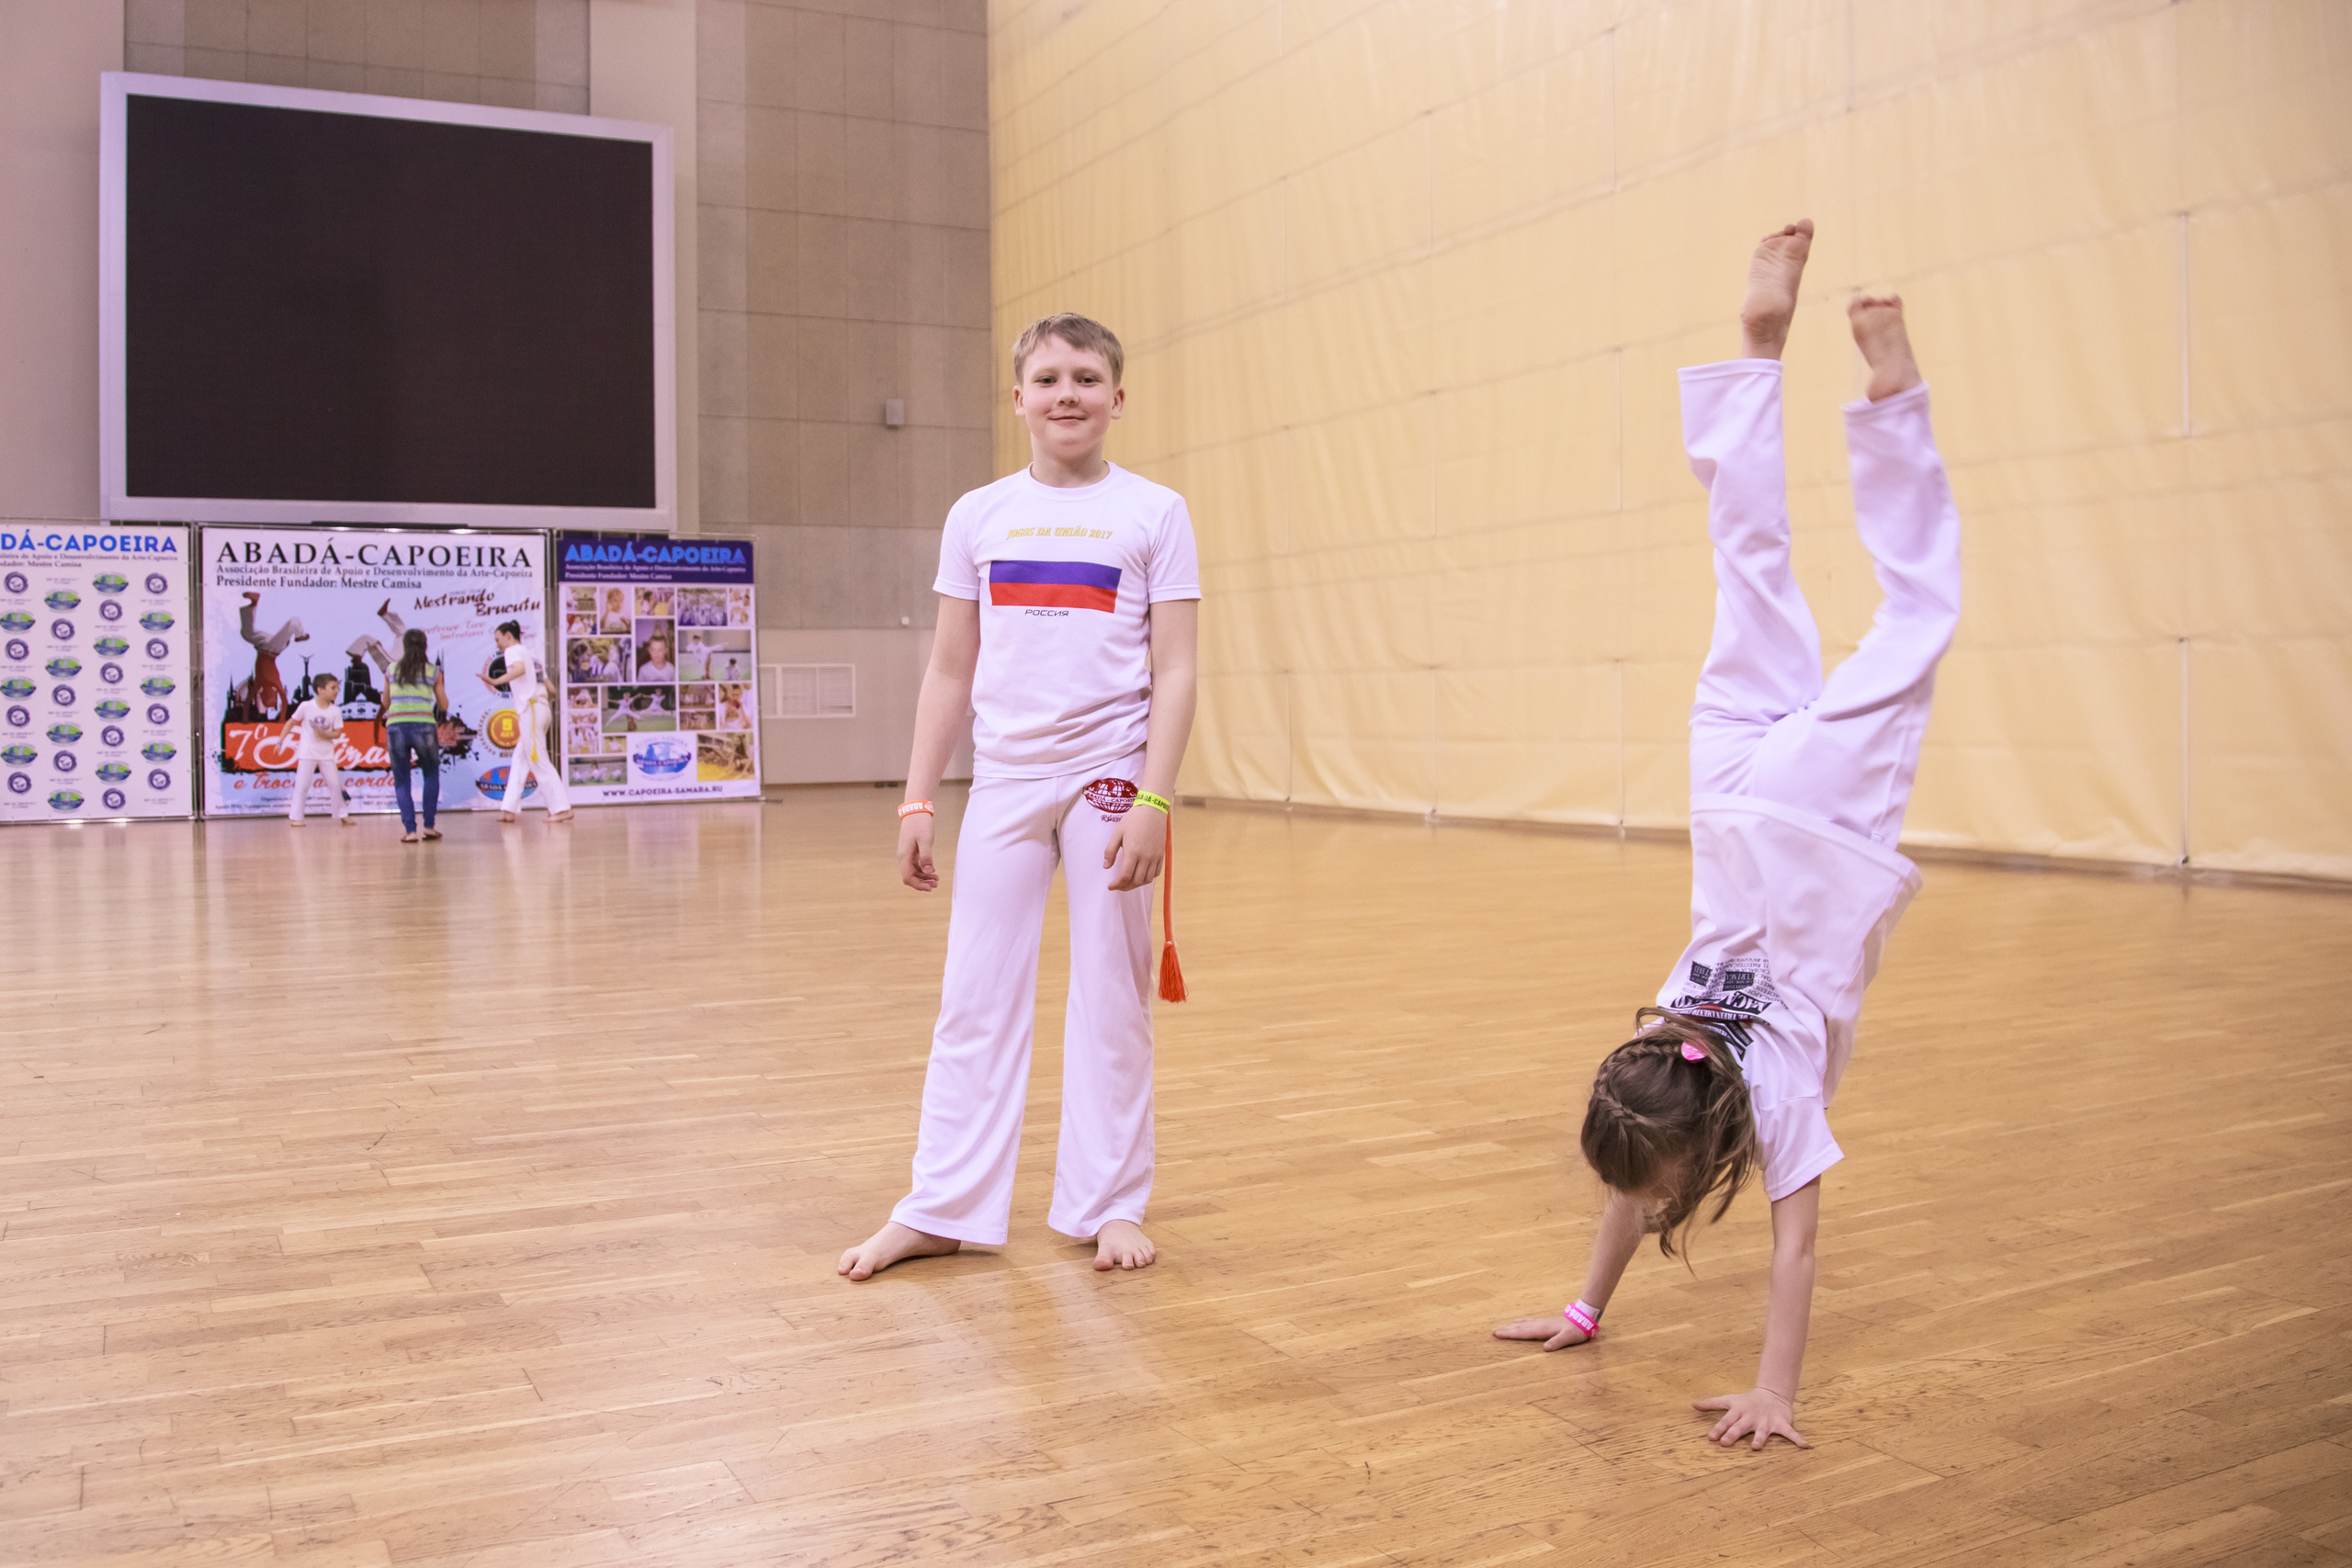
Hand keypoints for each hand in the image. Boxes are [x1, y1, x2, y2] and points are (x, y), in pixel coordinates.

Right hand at [897, 811, 937, 890]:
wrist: (915, 811)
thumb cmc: (920, 824)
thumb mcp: (925, 840)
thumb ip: (926, 856)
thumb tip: (928, 871)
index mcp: (905, 856)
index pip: (908, 877)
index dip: (918, 885)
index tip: (930, 887)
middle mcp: (903, 857)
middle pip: (910, 877)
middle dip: (922, 883)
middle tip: (936, 884)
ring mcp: (906, 854)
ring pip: (913, 872)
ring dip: (924, 877)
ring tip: (936, 879)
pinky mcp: (911, 851)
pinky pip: (915, 865)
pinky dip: (923, 870)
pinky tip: (932, 870)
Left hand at [1102, 805, 1166, 891]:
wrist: (1152, 809)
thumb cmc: (1133, 819)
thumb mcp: (1117, 833)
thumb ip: (1110, 851)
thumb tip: (1106, 866)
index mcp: (1133, 852)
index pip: (1125, 876)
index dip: (1117, 884)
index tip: (1111, 886)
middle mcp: (1146, 857)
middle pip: (1136, 881)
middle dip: (1125, 886)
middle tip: (1118, 885)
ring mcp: (1155, 856)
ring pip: (1147, 879)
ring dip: (1137, 884)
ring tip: (1128, 881)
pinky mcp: (1161, 854)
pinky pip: (1156, 873)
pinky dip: (1148, 878)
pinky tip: (1140, 874)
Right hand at [1491, 1314, 1592, 1350]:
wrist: (1583, 1318)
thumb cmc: (1576, 1330)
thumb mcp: (1569, 1338)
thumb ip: (1557, 1342)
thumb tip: (1545, 1349)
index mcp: (1543, 1329)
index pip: (1523, 1332)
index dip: (1510, 1334)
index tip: (1497, 1334)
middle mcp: (1539, 1325)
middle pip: (1519, 1328)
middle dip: (1506, 1330)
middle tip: (1492, 1331)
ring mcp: (1541, 1322)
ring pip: (1522, 1324)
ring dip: (1511, 1326)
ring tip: (1500, 1327)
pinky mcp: (1545, 1322)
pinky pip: (1528, 1322)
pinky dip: (1520, 1322)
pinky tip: (1517, 1321)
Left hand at [1693, 1387, 1808, 1449]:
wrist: (1772, 1394)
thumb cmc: (1747, 1401)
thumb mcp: (1729, 1400)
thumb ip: (1711, 1404)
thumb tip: (1692, 1405)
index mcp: (1738, 1412)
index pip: (1726, 1421)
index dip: (1718, 1428)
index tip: (1711, 1438)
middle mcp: (1751, 1417)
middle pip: (1740, 1427)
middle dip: (1732, 1434)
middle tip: (1724, 1443)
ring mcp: (1766, 1421)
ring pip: (1762, 1431)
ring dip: (1759, 1438)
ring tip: (1756, 1447)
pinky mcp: (1780, 1423)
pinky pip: (1790, 1433)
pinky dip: (1797, 1439)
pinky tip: (1805, 1446)